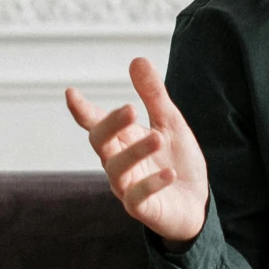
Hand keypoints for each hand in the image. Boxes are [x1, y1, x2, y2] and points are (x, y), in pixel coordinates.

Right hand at [65, 58, 210, 244]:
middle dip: (110, 125)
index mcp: (122, 139)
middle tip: (130, 109)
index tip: (71, 93)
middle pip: (100, 142)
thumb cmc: (177, 161)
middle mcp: (118, 162)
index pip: (96, 123)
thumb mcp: (170, 123)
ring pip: (117, 169)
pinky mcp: (142, 209)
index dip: (83, 110)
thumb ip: (154, 96)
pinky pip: (138, 197)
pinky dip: (151, 184)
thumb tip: (137, 59)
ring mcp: (127, 187)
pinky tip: (168, 173)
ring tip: (158, 137)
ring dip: (136, 152)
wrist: (197, 202)